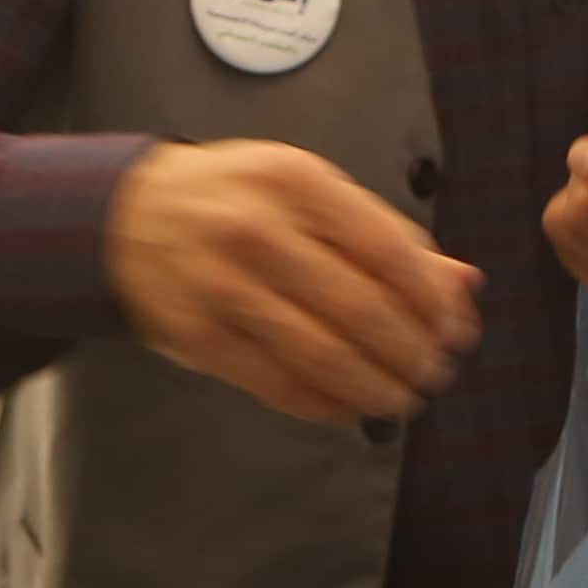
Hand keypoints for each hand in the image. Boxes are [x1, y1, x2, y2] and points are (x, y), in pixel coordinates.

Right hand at [106, 139, 479, 425]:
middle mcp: (256, 229)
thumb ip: (385, 233)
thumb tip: (462, 283)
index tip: (455, 328)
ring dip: (375, 387)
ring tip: (404, 396)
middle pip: (360, 309)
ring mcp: (222, 286)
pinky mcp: (198, 337)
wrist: (125, 213)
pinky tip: (351, 406)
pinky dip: (325, 403)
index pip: (387, 250)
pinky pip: (277, 383)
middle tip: (434, 371)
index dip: (431, 300)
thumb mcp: (307, 191)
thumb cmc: (235, 198)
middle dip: (411, 351)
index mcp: (294, 180)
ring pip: (321, 355)